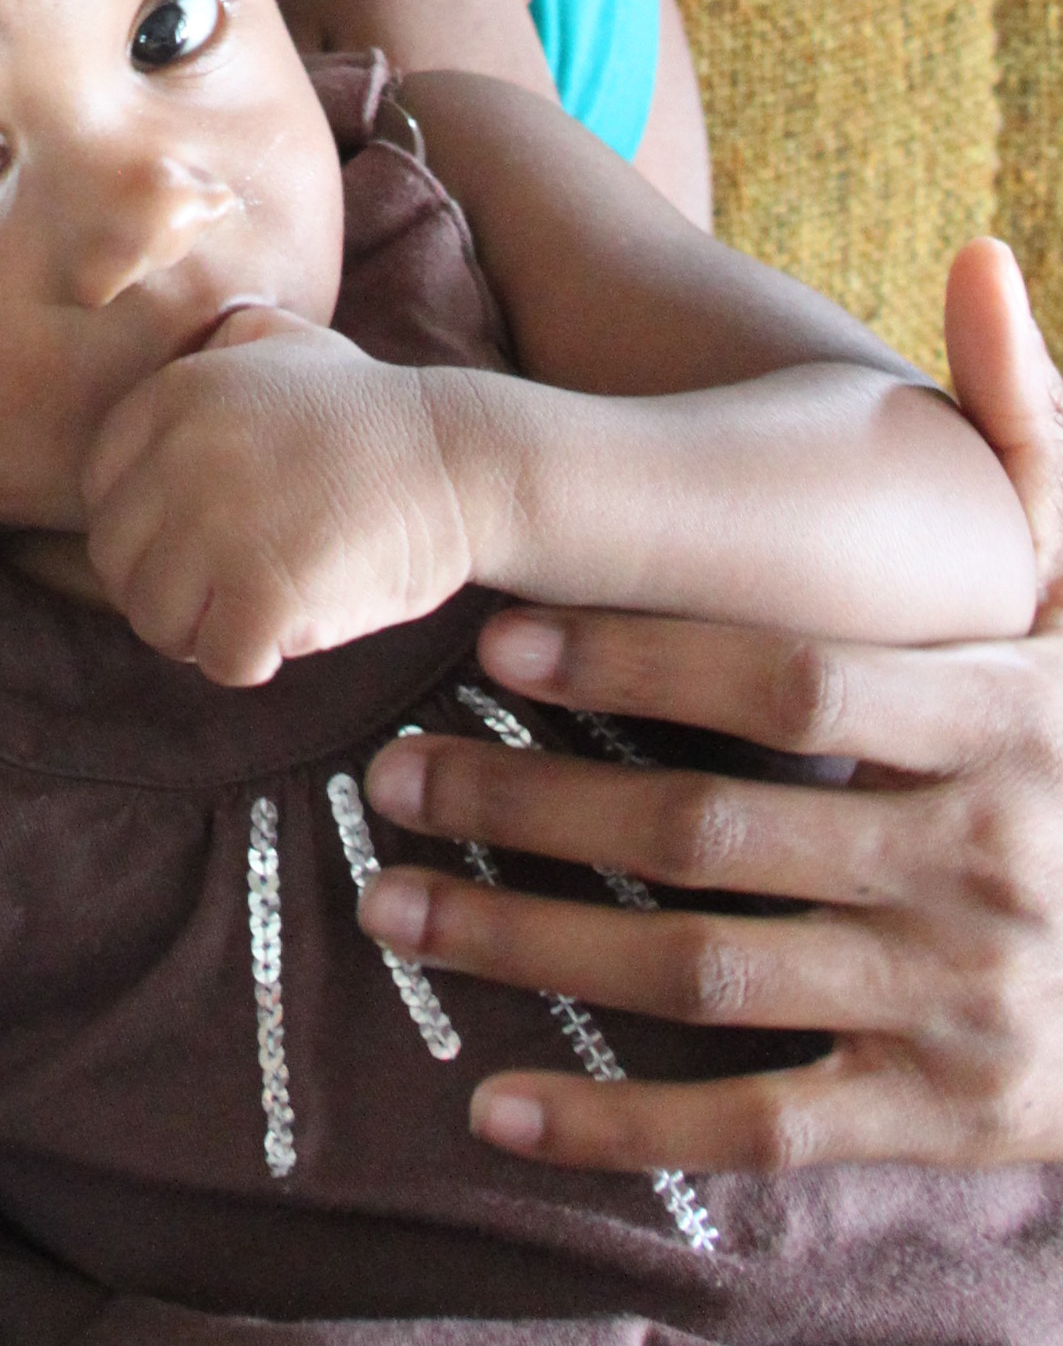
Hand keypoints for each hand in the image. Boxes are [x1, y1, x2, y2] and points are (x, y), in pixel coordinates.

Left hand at [81, 306, 477, 683]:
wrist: (460, 461)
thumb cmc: (372, 412)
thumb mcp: (285, 340)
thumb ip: (218, 341)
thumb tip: (174, 336)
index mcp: (176, 395)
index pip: (99, 488)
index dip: (140, 528)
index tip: (189, 541)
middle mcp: (180, 455)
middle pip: (117, 561)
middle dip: (165, 586)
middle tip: (223, 590)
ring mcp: (217, 527)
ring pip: (154, 619)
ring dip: (200, 631)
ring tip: (254, 610)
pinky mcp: (261, 596)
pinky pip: (217, 660)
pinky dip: (251, 660)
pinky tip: (289, 630)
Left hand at [355, 238, 1062, 1171]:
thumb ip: (1035, 435)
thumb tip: (978, 255)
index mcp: (1007, 728)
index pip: (793, 686)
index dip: (640, 656)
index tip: (496, 630)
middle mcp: (980, 871)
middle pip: (715, 833)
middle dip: (533, 799)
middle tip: (387, 765)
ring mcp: (959, 1009)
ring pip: (709, 978)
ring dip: (534, 944)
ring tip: (390, 899)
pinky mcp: (941, 1120)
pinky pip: (758, 1130)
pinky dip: (621, 1123)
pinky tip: (494, 1098)